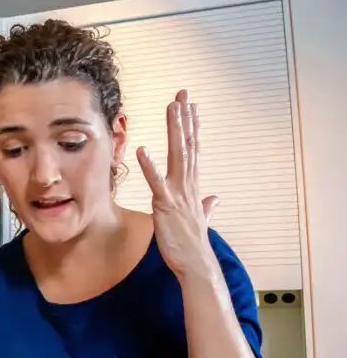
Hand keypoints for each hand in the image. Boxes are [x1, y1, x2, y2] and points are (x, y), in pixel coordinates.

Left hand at [135, 90, 220, 280]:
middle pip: (187, 144)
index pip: (193, 149)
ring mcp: (178, 192)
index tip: (192, 106)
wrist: (195, 263)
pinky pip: (156, 182)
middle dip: (184, 118)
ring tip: (172, 107)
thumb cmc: (193, 242)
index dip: (192, 127)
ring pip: (177, 154)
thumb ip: (207, 207)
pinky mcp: (165, 204)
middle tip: (182, 93)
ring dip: (175, 130)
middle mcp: (188, 184)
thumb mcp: (201, 219)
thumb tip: (215, 200)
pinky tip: (142, 149)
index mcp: (192, 185)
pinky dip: (149, 165)